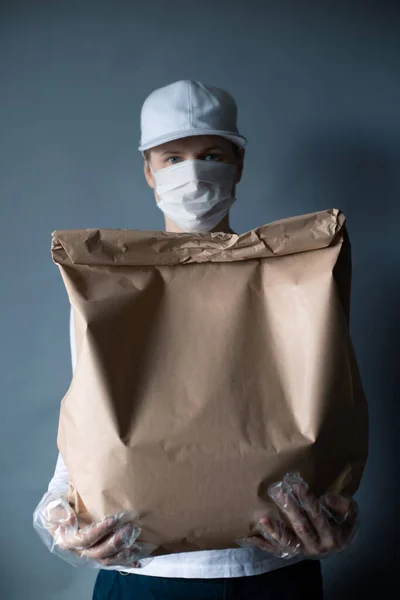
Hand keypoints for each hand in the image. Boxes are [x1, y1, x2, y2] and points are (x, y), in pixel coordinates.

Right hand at [33, 491, 153, 567]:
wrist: (63, 511)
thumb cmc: (60, 506)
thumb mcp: (53, 505)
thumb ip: (58, 511)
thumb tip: (70, 519)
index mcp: (67, 539)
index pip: (84, 539)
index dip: (98, 531)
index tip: (112, 520)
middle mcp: (79, 550)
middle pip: (98, 552)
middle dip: (115, 542)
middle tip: (130, 529)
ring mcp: (91, 552)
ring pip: (107, 559)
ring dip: (122, 552)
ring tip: (135, 543)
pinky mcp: (100, 553)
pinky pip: (113, 560)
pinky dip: (125, 561)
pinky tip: (137, 560)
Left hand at [243, 473, 357, 558]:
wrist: (337, 542)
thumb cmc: (341, 521)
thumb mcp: (350, 512)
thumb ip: (343, 504)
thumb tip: (326, 499)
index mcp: (332, 536)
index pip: (318, 516)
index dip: (307, 501)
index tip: (297, 485)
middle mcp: (316, 546)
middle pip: (301, 527)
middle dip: (289, 509)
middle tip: (277, 492)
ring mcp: (302, 551)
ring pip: (287, 543)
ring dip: (274, 530)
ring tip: (262, 518)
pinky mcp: (291, 553)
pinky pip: (275, 550)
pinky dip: (262, 544)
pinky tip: (249, 537)